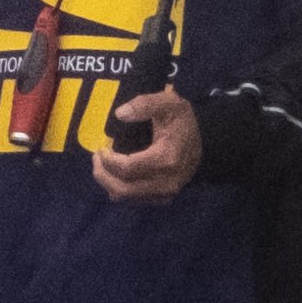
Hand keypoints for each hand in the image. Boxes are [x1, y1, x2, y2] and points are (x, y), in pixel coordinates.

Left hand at [93, 87, 200, 202]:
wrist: (205, 140)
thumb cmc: (182, 121)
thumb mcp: (168, 103)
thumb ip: (144, 104)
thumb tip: (120, 114)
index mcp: (166, 159)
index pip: (127, 168)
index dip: (108, 160)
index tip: (101, 147)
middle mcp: (166, 182)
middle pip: (122, 189)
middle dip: (103, 175)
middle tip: (96, 158)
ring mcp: (165, 193)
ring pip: (126, 197)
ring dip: (108, 182)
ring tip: (103, 165)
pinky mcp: (163, 199)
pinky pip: (134, 199)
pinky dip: (120, 188)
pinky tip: (116, 174)